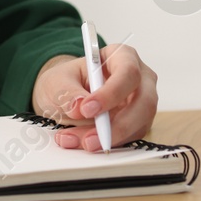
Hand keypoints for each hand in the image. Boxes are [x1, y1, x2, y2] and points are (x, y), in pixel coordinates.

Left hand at [31, 44, 157, 150]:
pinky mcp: (138, 124)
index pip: (128, 73)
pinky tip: (84, 143)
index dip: (111, 93)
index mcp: (122, 56)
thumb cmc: (65, 82)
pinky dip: (107, 144)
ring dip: (109, 138)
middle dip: (117, 125)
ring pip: (139, 125)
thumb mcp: (56, 81)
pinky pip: (130, 138)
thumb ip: (66, 92)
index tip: (87, 109)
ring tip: (79, 142)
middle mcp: (139, 79)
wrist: (64, 97)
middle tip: (89, 139)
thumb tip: (79, 106)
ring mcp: (141, 103)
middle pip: (144, 102)